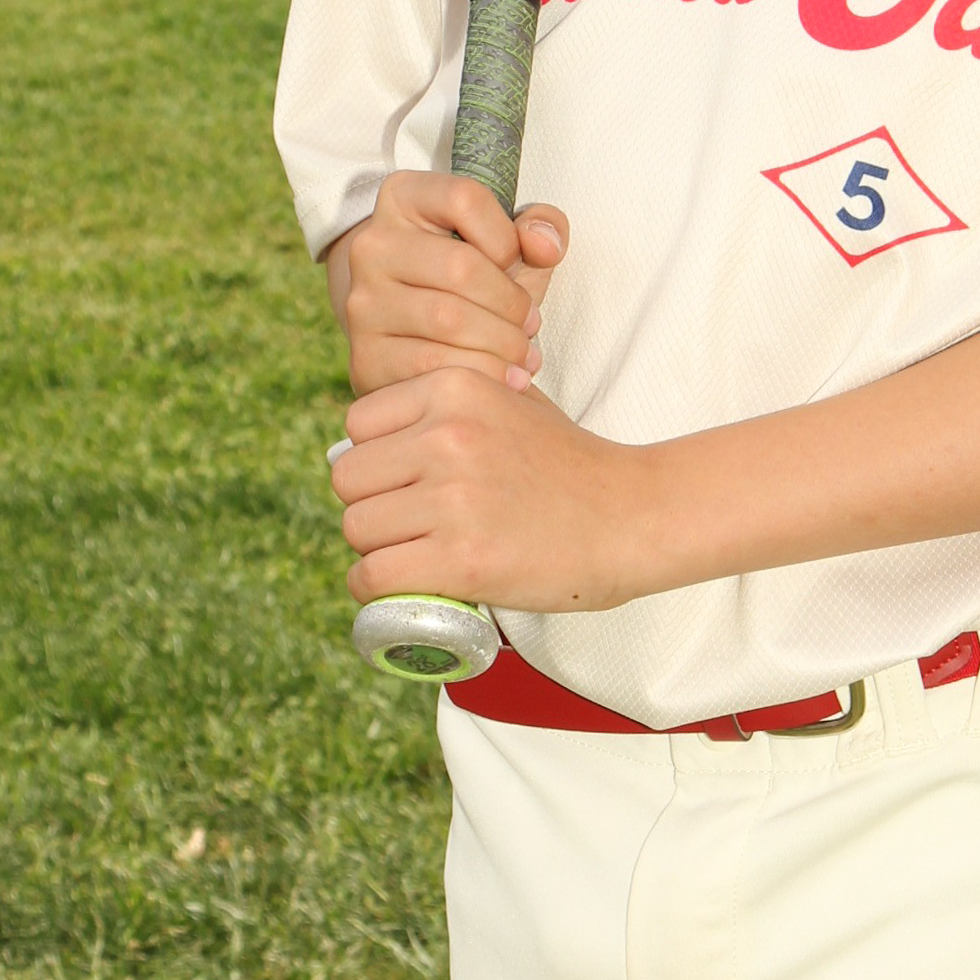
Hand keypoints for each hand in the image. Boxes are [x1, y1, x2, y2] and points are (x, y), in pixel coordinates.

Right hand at [330, 173, 567, 396]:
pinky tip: (503, 379)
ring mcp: (362, 302)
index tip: (516, 263)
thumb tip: (545, 245)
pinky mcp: (365, 356)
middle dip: (512, 303)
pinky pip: (430, 367)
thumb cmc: (472, 278)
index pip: (465, 199)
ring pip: (448, 320)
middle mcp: (372, 245)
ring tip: (525, 355)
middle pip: (460, 266)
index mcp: (404, 197)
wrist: (415, 332)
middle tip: (532, 325)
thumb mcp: (510, 242)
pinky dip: (480, 375)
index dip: (507, 236)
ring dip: (502, 343)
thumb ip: (541, 227)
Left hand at [332, 366, 642, 613]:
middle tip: (409, 526)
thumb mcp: (511, 400)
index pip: (357, 427)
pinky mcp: (461, 559)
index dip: (374, 461)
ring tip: (416, 555)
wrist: (630, 517)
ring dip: (376, 551)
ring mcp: (454, 498)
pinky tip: (405, 587)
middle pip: (348, 480)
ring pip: (357, 530)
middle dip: (370, 507)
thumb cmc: (567, 464)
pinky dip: (376, 591)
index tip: (403, 485)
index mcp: (455, 388)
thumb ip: (448, 404)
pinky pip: (373, 576)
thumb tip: (371, 434)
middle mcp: (448, 435)